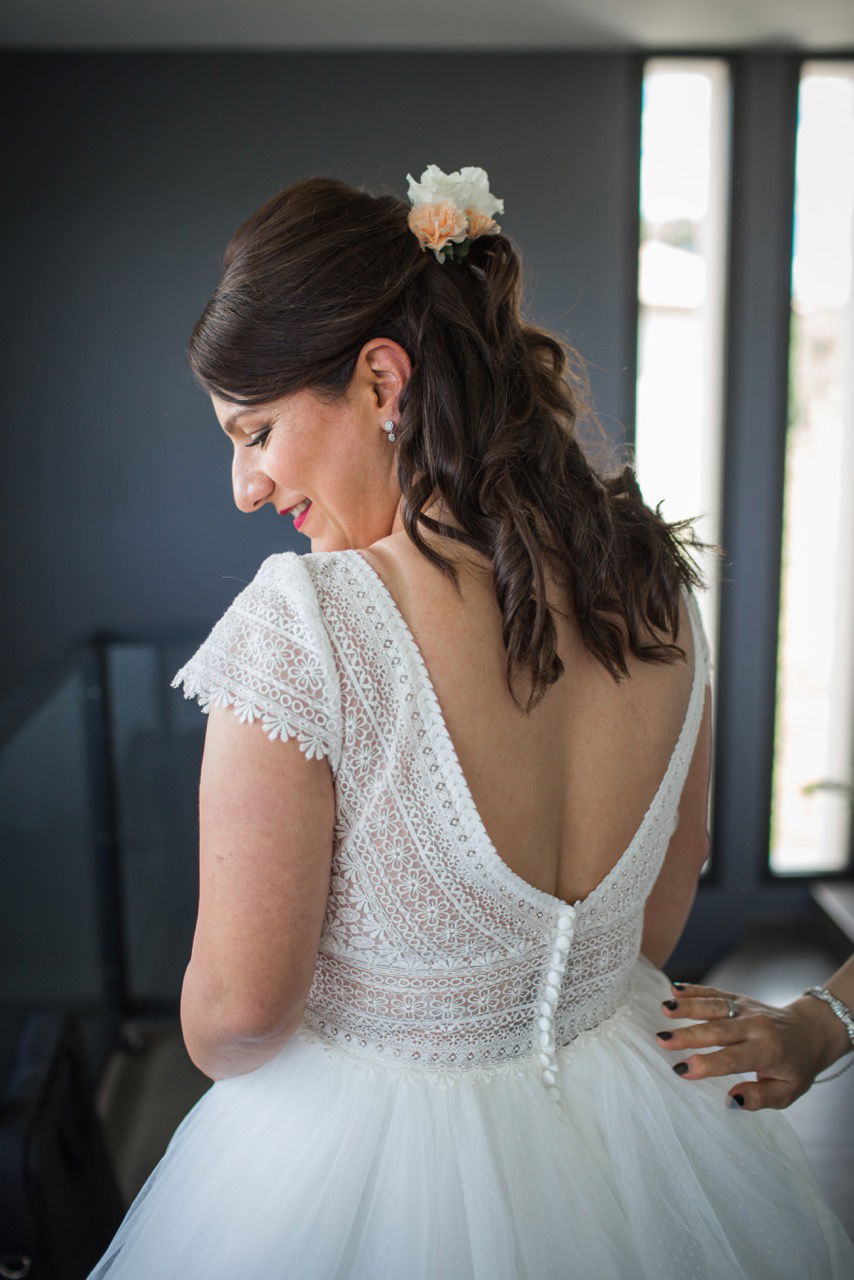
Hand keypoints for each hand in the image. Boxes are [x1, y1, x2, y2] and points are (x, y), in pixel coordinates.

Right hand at [654, 980, 845, 1109]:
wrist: (812, 1031)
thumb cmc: (796, 1067)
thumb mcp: (788, 1091)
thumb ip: (760, 1097)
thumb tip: (731, 1100)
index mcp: (768, 1052)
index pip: (733, 1059)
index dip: (708, 1064)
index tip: (682, 1069)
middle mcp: (756, 1027)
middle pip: (718, 1030)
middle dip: (689, 1035)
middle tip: (662, 1040)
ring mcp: (746, 1009)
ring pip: (714, 1006)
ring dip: (689, 1006)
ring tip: (664, 1008)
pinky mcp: (740, 999)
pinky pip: (716, 992)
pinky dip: (695, 990)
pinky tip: (674, 989)